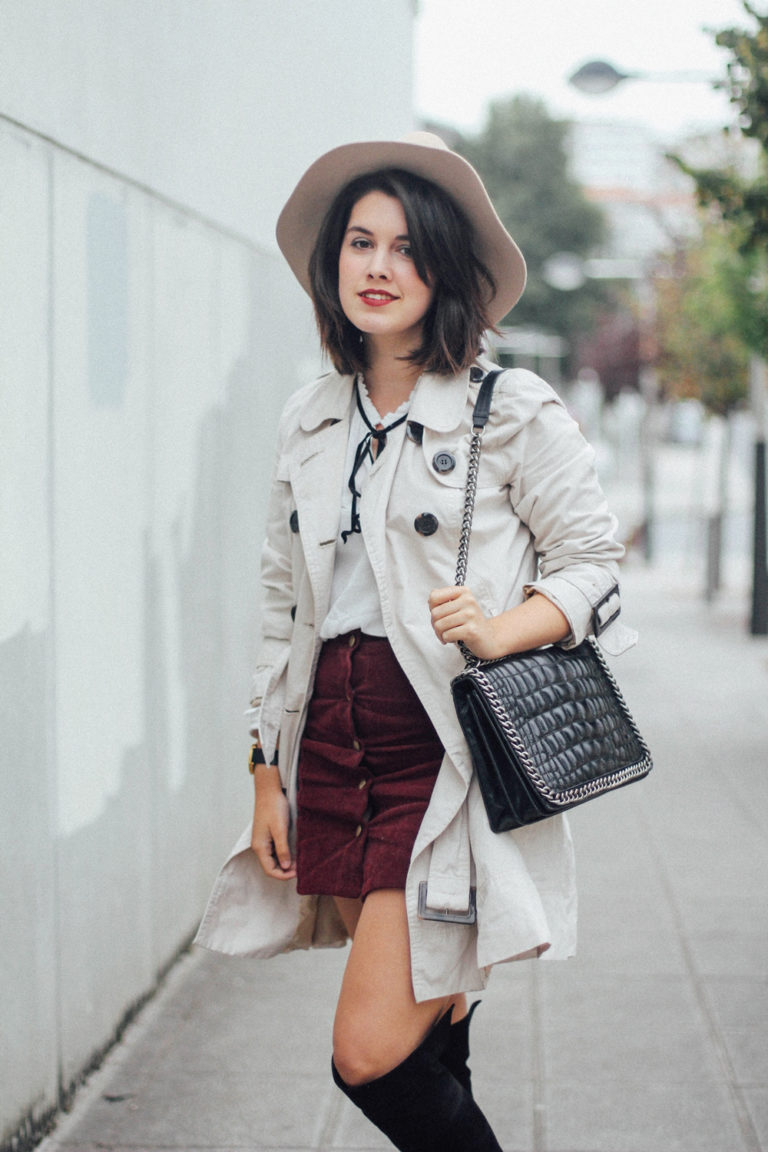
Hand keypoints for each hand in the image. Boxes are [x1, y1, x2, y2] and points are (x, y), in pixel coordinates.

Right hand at [250, 765, 296, 880]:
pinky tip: (293, 853)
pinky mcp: (267, 835)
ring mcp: (263, 841)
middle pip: (271, 866)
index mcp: (260, 846)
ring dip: (284, 863)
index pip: (269, 870)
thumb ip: (282, 849)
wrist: (269, 791)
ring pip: (273, 859)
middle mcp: (259, 846)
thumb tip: (285, 867)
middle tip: (300, 868)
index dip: (283, 875)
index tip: (297, 873)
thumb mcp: (280, 829)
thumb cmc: (273, 807)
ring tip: (298, 861)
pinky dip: (283, 855)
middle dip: (285, 870)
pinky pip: (274, 851)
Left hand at [428, 585, 502, 660]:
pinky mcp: (471, 630)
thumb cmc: (468, 622)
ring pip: (439, 625)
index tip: (441, 615)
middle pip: (435, 613)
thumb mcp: (456, 607)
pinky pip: (447, 635)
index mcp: (464, 591)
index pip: (434, 596)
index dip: (432, 609)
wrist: (488, 638)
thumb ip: (442, 600)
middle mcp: (469, 600)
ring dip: (440, 634)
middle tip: (444, 629)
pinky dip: (447, 640)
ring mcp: (471, 615)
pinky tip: (455, 638)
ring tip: (449, 634)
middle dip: (435, 624)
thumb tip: (431, 599)